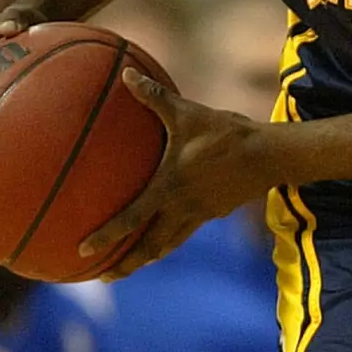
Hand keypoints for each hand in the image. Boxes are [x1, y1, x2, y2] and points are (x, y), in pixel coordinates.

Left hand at [77, 68, 272, 278]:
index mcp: (169, 187)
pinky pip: (186, 231)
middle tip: (103, 277)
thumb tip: (125, 74)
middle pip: (148, 248)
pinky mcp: (214, 213)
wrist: (268, 155)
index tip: (83, 250)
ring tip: (131, 267)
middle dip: (125, 265)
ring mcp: (199, 214)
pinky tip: (167, 235)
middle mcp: (181, 208)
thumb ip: (154, 97)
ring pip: (168, 245)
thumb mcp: (187, 112)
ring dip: (147, 259)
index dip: (107, 236)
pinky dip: (170, 240)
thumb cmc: (225, 133)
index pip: (131, 219)